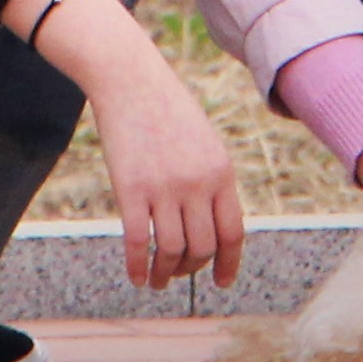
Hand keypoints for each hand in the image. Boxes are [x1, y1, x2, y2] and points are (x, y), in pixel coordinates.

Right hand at [85, 62, 247, 290]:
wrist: (130, 79)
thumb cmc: (166, 109)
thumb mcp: (203, 143)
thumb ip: (211, 182)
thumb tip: (211, 227)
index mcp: (221, 172)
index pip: (233, 233)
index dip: (228, 264)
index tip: (222, 282)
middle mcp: (197, 184)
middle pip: (202, 247)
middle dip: (192, 268)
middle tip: (179, 274)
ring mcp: (164, 187)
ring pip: (172, 250)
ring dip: (165, 273)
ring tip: (157, 281)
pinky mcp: (130, 189)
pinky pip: (138, 241)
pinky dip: (138, 265)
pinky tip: (136, 277)